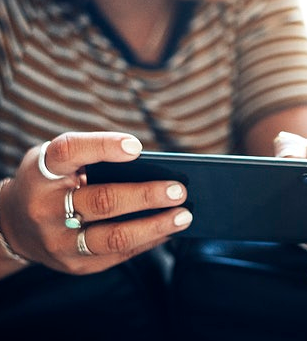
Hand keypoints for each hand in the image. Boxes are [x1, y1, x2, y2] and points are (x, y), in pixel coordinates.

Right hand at [0, 131, 191, 276]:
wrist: (14, 225)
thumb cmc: (51, 182)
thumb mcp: (56, 160)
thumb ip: (92, 156)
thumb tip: (150, 165)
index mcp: (42, 172)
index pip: (70, 152)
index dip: (103, 147)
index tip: (136, 147)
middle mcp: (46, 207)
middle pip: (102, 201)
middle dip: (147, 195)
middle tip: (179, 189)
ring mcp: (58, 241)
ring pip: (114, 236)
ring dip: (156, 226)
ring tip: (184, 216)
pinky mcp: (74, 264)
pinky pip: (119, 255)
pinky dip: (149, 241)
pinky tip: (169, 230)